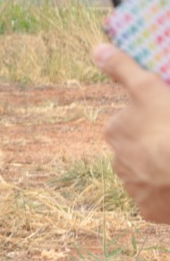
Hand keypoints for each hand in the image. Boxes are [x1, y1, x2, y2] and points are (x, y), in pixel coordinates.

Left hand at [93, 43, 169, 222]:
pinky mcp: (148, 212)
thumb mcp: (149, 90)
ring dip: (161, 171)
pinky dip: (166, 197)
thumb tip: (97, 48)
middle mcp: (117, 162)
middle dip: (157, 146)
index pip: (132, 123)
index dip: (155, 120)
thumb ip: (123, 69)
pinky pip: (157, 202)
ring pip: (148, 176)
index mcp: (116, 132)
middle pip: (140, 150)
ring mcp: (133, 189)